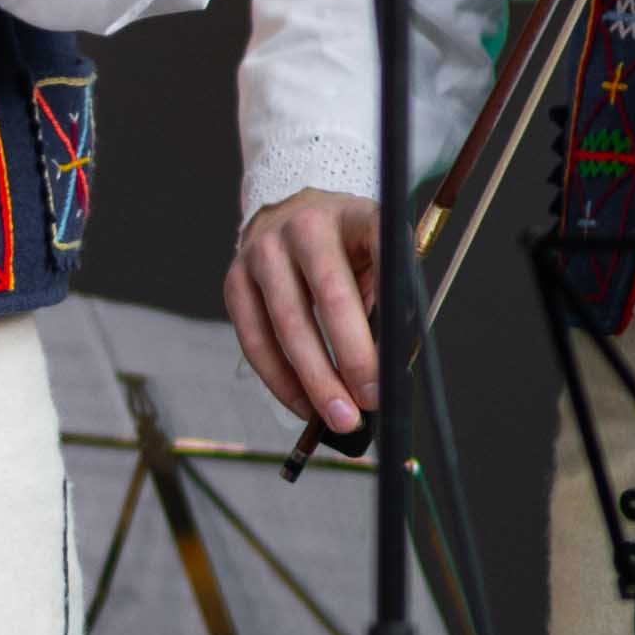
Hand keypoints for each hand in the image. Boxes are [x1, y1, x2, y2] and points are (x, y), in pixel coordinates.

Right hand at [229, 182, 380, 435]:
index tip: (399, 359)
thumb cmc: (349, 251)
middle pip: (329, 296)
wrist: (292, 217)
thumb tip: (392, 366)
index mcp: (356, 216)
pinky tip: (303, 404)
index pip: (381, 254)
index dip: (392, 305)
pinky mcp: (235, 279)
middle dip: (351, 357)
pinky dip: (280, 379)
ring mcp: (263, 251)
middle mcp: (306, 227)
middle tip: (369, 403)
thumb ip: (391, 300)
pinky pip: (254, 338)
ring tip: (339, 418)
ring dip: (314, 379)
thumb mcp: (380, 258)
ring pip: (286, 324)